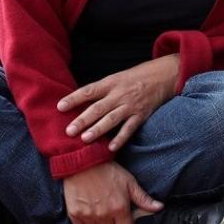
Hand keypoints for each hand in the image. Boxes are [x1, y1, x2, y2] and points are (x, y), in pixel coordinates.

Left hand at [58, 55, 178, 150]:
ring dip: (98, 129)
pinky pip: (129, 128)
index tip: (60, 106)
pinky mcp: (141, 115)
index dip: (74, 98)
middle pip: (98, 108)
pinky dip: (121, 138)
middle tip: (69, 130)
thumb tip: (77, 102)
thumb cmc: (135, 78)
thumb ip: (100, 91)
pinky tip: (111, 147)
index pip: (89, 90)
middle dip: (83, 119)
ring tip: (85, 139)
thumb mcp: (117, 78)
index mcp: (111, 83)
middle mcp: (120, 94)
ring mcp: (131, 105)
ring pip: (112, 119)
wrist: (163, 75)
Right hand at [63, 161, 162, 223]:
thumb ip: (143, 198)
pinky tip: (92, 218)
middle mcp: (104, 216)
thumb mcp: (129, 182)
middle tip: (116, 223)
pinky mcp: (75, 214)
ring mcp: (88, 216)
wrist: (84, 162)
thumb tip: (159, 208)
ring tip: (104, 220)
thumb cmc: (109, 170)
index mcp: (120, 209)